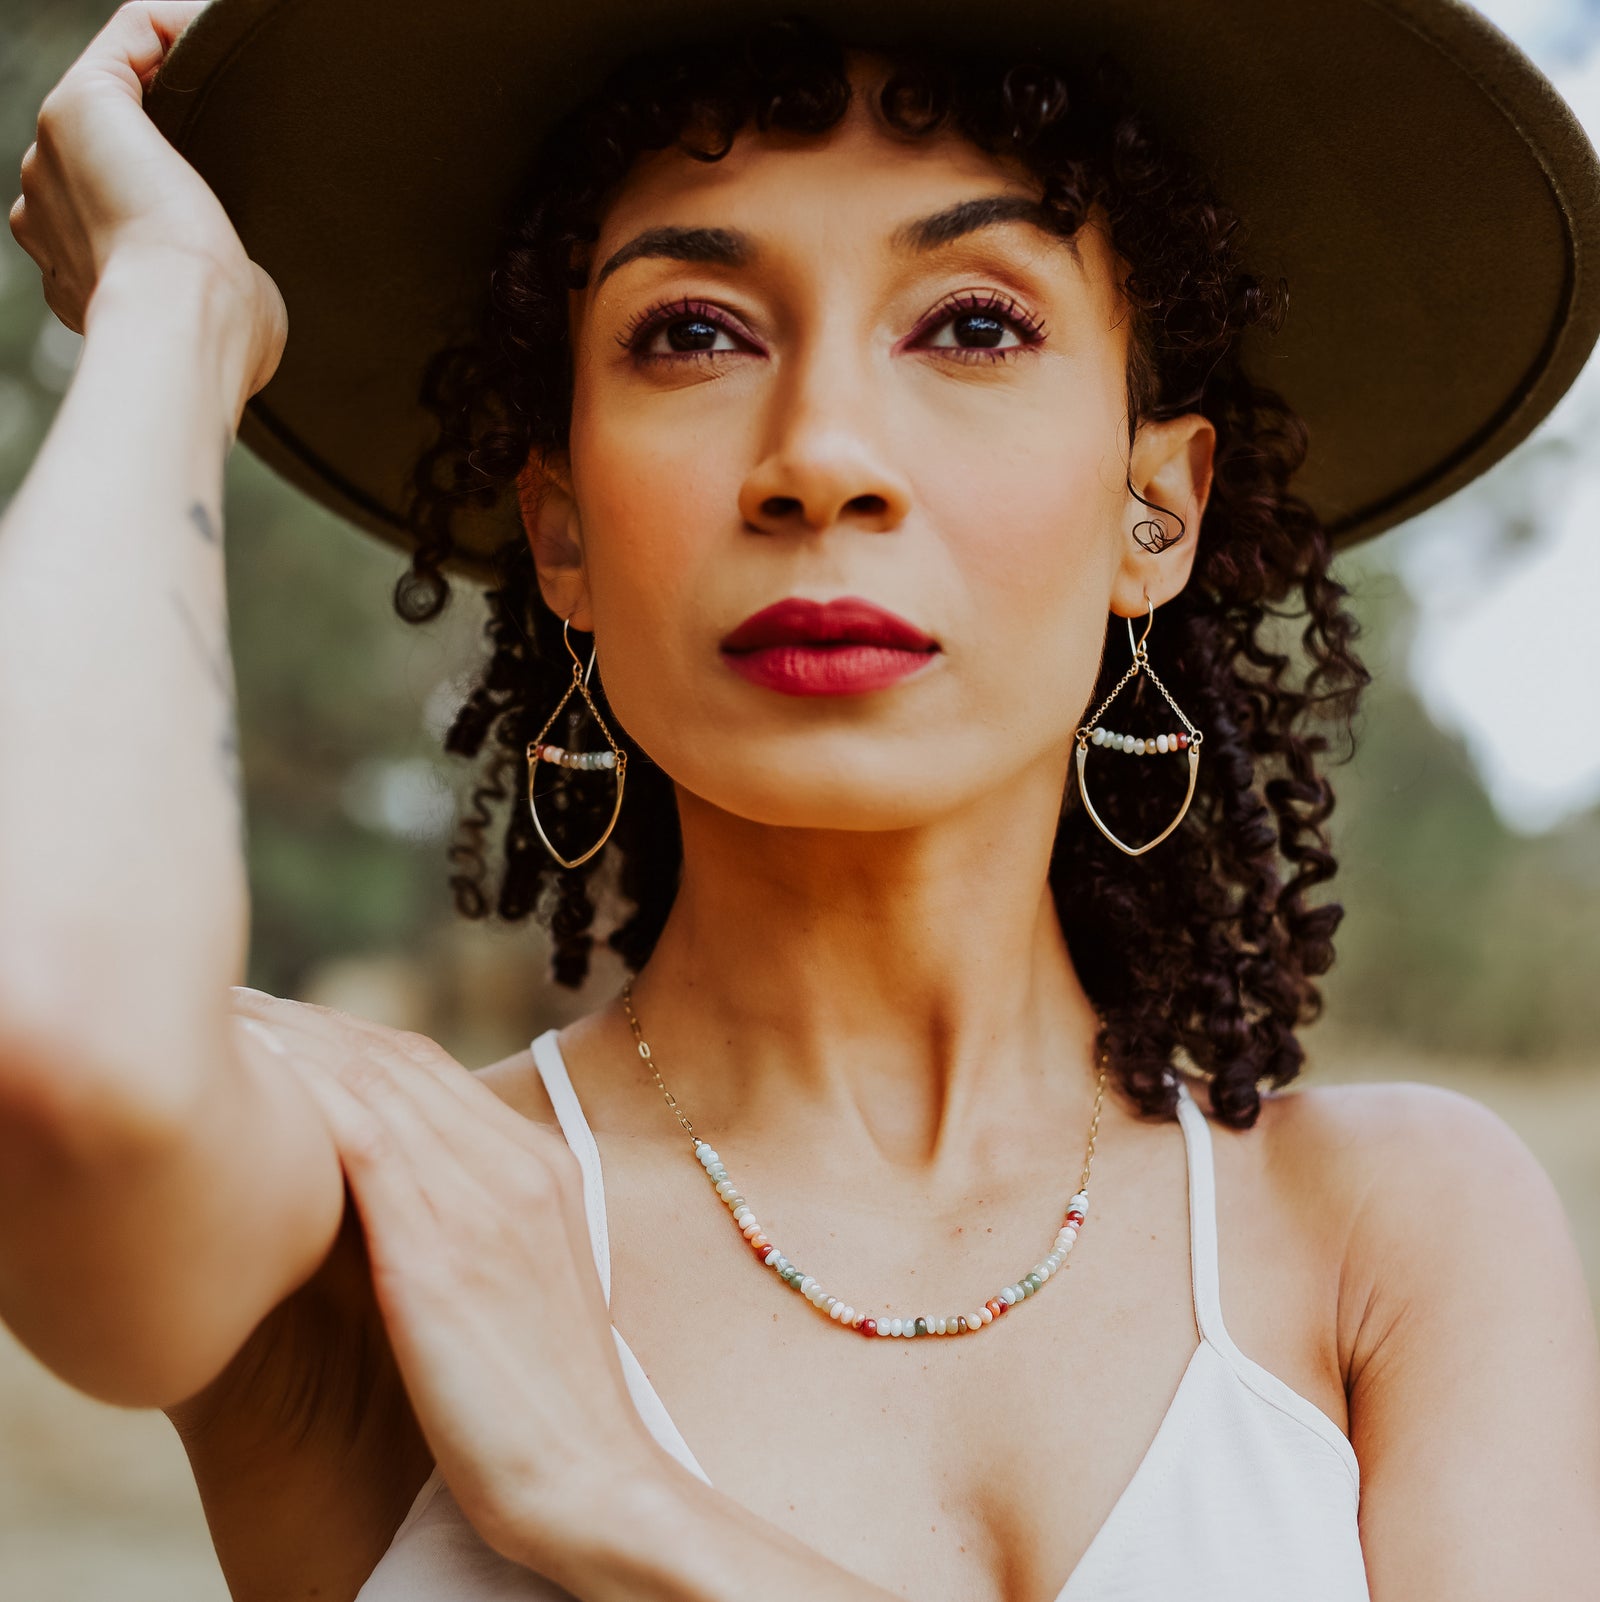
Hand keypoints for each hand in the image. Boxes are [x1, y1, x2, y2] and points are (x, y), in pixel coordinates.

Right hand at [8, 2, 283, 392]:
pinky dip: (179, 26)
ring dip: (179, 81)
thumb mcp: (215, 318)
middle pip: (108, 149)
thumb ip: (214, 292)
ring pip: (118, 93)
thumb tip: (249, 291)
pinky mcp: (82, 104)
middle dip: (173, 137)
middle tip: (247, 140)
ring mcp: (54, 153)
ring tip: (246, 91)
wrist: (186, 327)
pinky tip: (226, 38)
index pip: (113, 207)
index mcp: (79, 262)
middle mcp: (47, 205)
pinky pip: (131, 35)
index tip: (235, 179)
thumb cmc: (217, 341)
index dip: (170, 187)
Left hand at [229, 990, 674, 1573]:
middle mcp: (521, 1166)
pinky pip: (367, 1143)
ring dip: (295, 1043)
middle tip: (231, 1004)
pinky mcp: (440, 1257)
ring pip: (376, 1086)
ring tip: (223, 1024)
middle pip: (398, 1060)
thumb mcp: (524, 1286)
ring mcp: (486, 1205)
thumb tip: (396, 1200)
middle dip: (310, 1022)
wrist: (588, 1483)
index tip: (280, 1024)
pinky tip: (252, 1083)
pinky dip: (310, 1098)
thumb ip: (478, 1223)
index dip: (346, 1036)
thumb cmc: (541, 1404)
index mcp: (544, 1167)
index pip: (429, 1067)